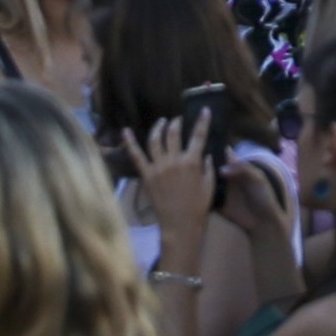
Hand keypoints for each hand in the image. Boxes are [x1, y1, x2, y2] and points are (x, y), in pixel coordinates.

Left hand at [123, 106, 216, 244]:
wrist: (180, 226)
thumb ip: (208, 167)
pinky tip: (125, 130)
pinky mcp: (146, 175)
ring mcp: (158, 167)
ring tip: (162, 122)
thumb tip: (205, 153)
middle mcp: (174, 160)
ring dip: (158, 127)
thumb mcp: (210, 185)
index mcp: (192, 162)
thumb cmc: (198, 208)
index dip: (202, 121)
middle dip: (177, 123)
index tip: (204, 109)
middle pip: (173, 133)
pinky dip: (130, 142)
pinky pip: (136, 156)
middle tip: (179, 120)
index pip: (199, 136)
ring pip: (155, 140)